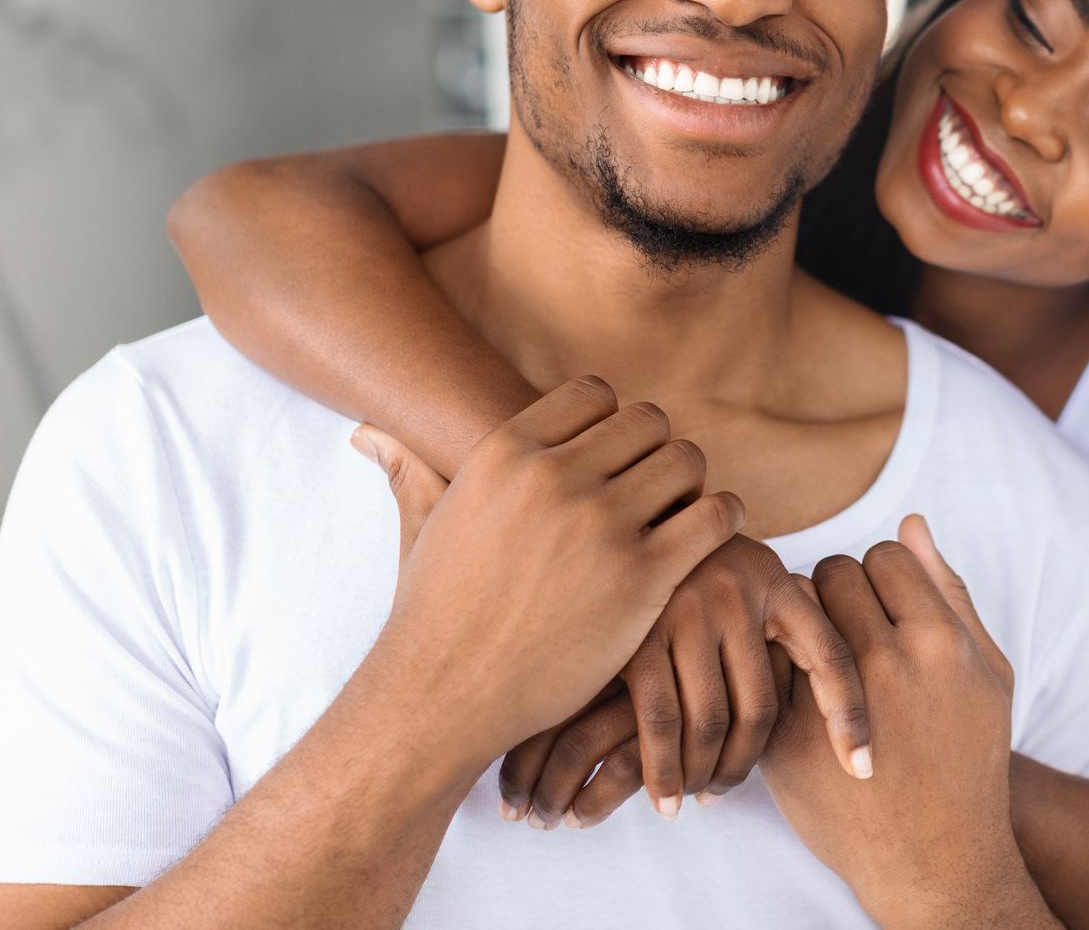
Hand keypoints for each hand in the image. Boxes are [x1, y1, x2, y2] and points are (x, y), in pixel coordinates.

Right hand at [350, 376, 744, 783]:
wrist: (445, 696)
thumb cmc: (435, 611)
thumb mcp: (421, 525)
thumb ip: (409, 468)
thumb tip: (365, 431)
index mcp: (506, 450)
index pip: (595, 393)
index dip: (613, 422)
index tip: (616, 455)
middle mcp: (553, 477)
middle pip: (648, 421)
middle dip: (656, 450)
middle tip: (656, 487)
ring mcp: (600, 525)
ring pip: (686, 460)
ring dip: (691, 482)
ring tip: (683, 510)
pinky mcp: (641, 577)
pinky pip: (712, 514)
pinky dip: (722, 516)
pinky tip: (710, 531)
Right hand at [500, 534, 872, 827]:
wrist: (608, 524)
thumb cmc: (683, 571)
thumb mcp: (739, 581)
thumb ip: (773, 626)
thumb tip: (823, 711)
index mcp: (777, 580)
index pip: (831, 657)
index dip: (852, 717)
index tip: (865, 768)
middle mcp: (739, 589)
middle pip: (762, 706)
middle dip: (746, 765)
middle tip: (726, 792)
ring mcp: (688, 609)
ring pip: (711, 722)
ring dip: (705, 774)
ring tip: (697, 795)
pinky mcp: (638, 631)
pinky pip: (660, 720)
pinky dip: (664, 771)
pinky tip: (664, 798)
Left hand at [760, 517, 1052, 928]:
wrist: (936, 858)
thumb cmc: (969, 757)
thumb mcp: (988, 672)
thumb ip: (950, 590)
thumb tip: (910, 519)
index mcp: (939, 640)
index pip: (884, 554)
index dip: (880, 574)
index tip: (881, 604)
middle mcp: (887, 663)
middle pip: (833, 572)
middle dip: (837, 592)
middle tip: (845, 627)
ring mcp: (832, 701)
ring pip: (791, 611)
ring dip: (799, 620)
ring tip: (820, 653)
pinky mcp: (786, 737)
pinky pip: (764, 665)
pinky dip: (774, 666)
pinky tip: (795, 685)